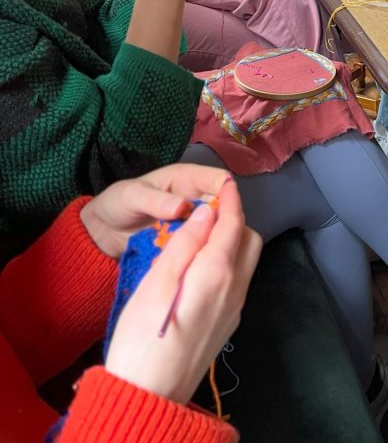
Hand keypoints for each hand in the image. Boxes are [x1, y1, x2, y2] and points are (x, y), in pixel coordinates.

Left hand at [80, 163, 234, 259]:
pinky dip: (203, 253)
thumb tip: (182, 207)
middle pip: (224, 207)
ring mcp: (193, 222)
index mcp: (188, 178)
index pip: (218, 180)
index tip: (230, 212)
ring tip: (211, 254)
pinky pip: (202, 246)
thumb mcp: (131, 196)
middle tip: (221, 239)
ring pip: (216, 229)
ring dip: (216, 240)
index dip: (228, 193)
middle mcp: (196, 199)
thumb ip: (155, 201)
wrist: (102, 232)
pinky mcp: (188, 242)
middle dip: (226, 221)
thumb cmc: (117, 204)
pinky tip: (202, 263)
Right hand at [105, 179, 260, 405]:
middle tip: (208, 212)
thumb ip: (185, 244)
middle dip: (235, 220)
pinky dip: (229, 264)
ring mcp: (235, 310)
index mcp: (217, 273)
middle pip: (249, 241)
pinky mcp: (228, 326)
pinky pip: (239, 282)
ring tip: (202, 237)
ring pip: (247, 262)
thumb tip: (207, 213)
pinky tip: (203, 268)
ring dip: (233, 242)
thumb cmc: (142, 338)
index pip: (234, 224)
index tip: (224, 184)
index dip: (230, 200)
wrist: (148, 398)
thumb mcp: (156, 282)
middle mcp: (235, 289)